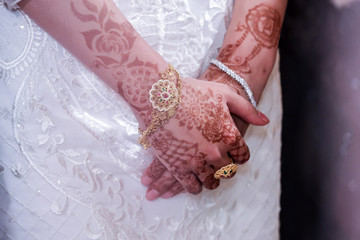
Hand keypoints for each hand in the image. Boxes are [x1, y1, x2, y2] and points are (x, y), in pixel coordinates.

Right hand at [141, 78, 268, 199]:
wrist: (159, 97)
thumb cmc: (192, 92)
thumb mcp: (224, 94)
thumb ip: (247, 109)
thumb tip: (265, 121)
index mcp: (229, 135)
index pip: (243, 156)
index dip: (238, 155)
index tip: (232, 154)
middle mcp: (216, 152)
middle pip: (228, 171)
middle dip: (224, 168)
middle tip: (217, 163)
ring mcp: (197, 161)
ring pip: (211, 182)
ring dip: (210, 179)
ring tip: (205, 174)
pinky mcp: (178, 167)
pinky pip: (191, 187)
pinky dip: (193, 186)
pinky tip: (191, 180)